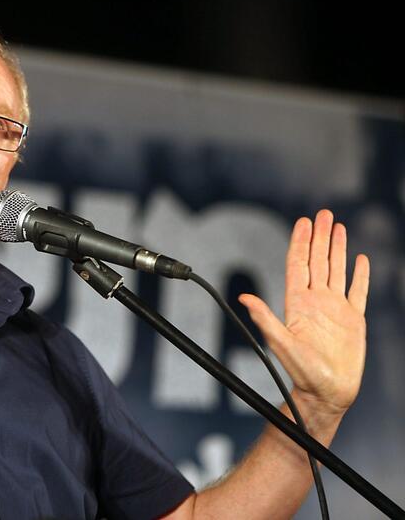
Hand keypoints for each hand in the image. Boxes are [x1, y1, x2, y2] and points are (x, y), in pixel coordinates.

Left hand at [238, 209, 369, 417]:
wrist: (328, 391)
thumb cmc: (303, 372)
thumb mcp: (281, 342)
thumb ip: (265, 318)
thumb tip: (243, 297)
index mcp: (298, 303)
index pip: (299, 265)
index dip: (300, 242)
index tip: (304, 222)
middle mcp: (316, 301)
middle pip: (317, 261)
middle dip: (320, 236)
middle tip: (323, 213)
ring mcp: (335, 308)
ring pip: (337, 270)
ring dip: (338, 248)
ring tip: (339, 226)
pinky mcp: (354, 319)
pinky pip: (358, 291)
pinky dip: (360, 275)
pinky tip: (360, 259)